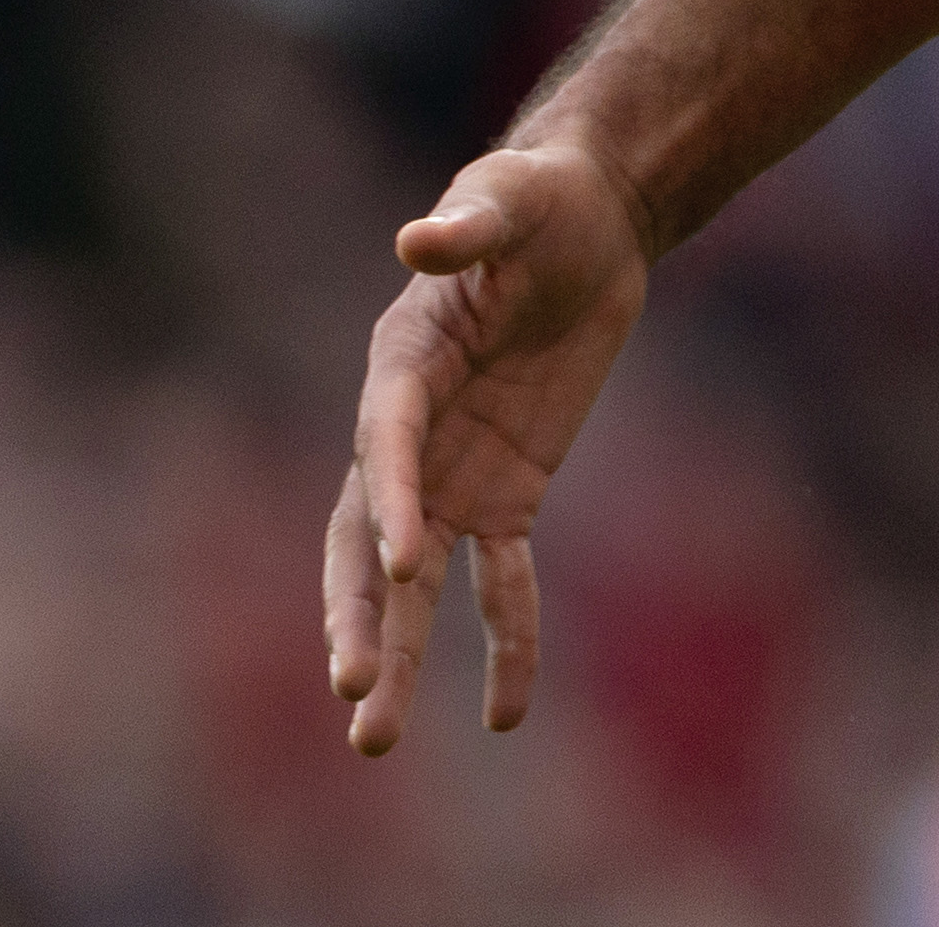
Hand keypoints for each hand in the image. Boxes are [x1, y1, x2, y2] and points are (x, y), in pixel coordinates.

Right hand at [322, 144, 654, 752]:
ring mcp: (455, 474)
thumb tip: (418, 235)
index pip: (386, 442)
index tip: (401, 560)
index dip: (392, 498)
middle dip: (358, 615)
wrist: (585, 222)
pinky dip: (508, 641)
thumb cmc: (533, 201)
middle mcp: (411, 434)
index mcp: (399, 364)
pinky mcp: (510, 493)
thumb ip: (469, 224)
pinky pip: (504, 581)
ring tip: (377, 739)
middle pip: (368, 539)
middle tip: (352, 690)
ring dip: (403, 654)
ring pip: (418, 583)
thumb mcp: (508, 199)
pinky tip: (505, 715)